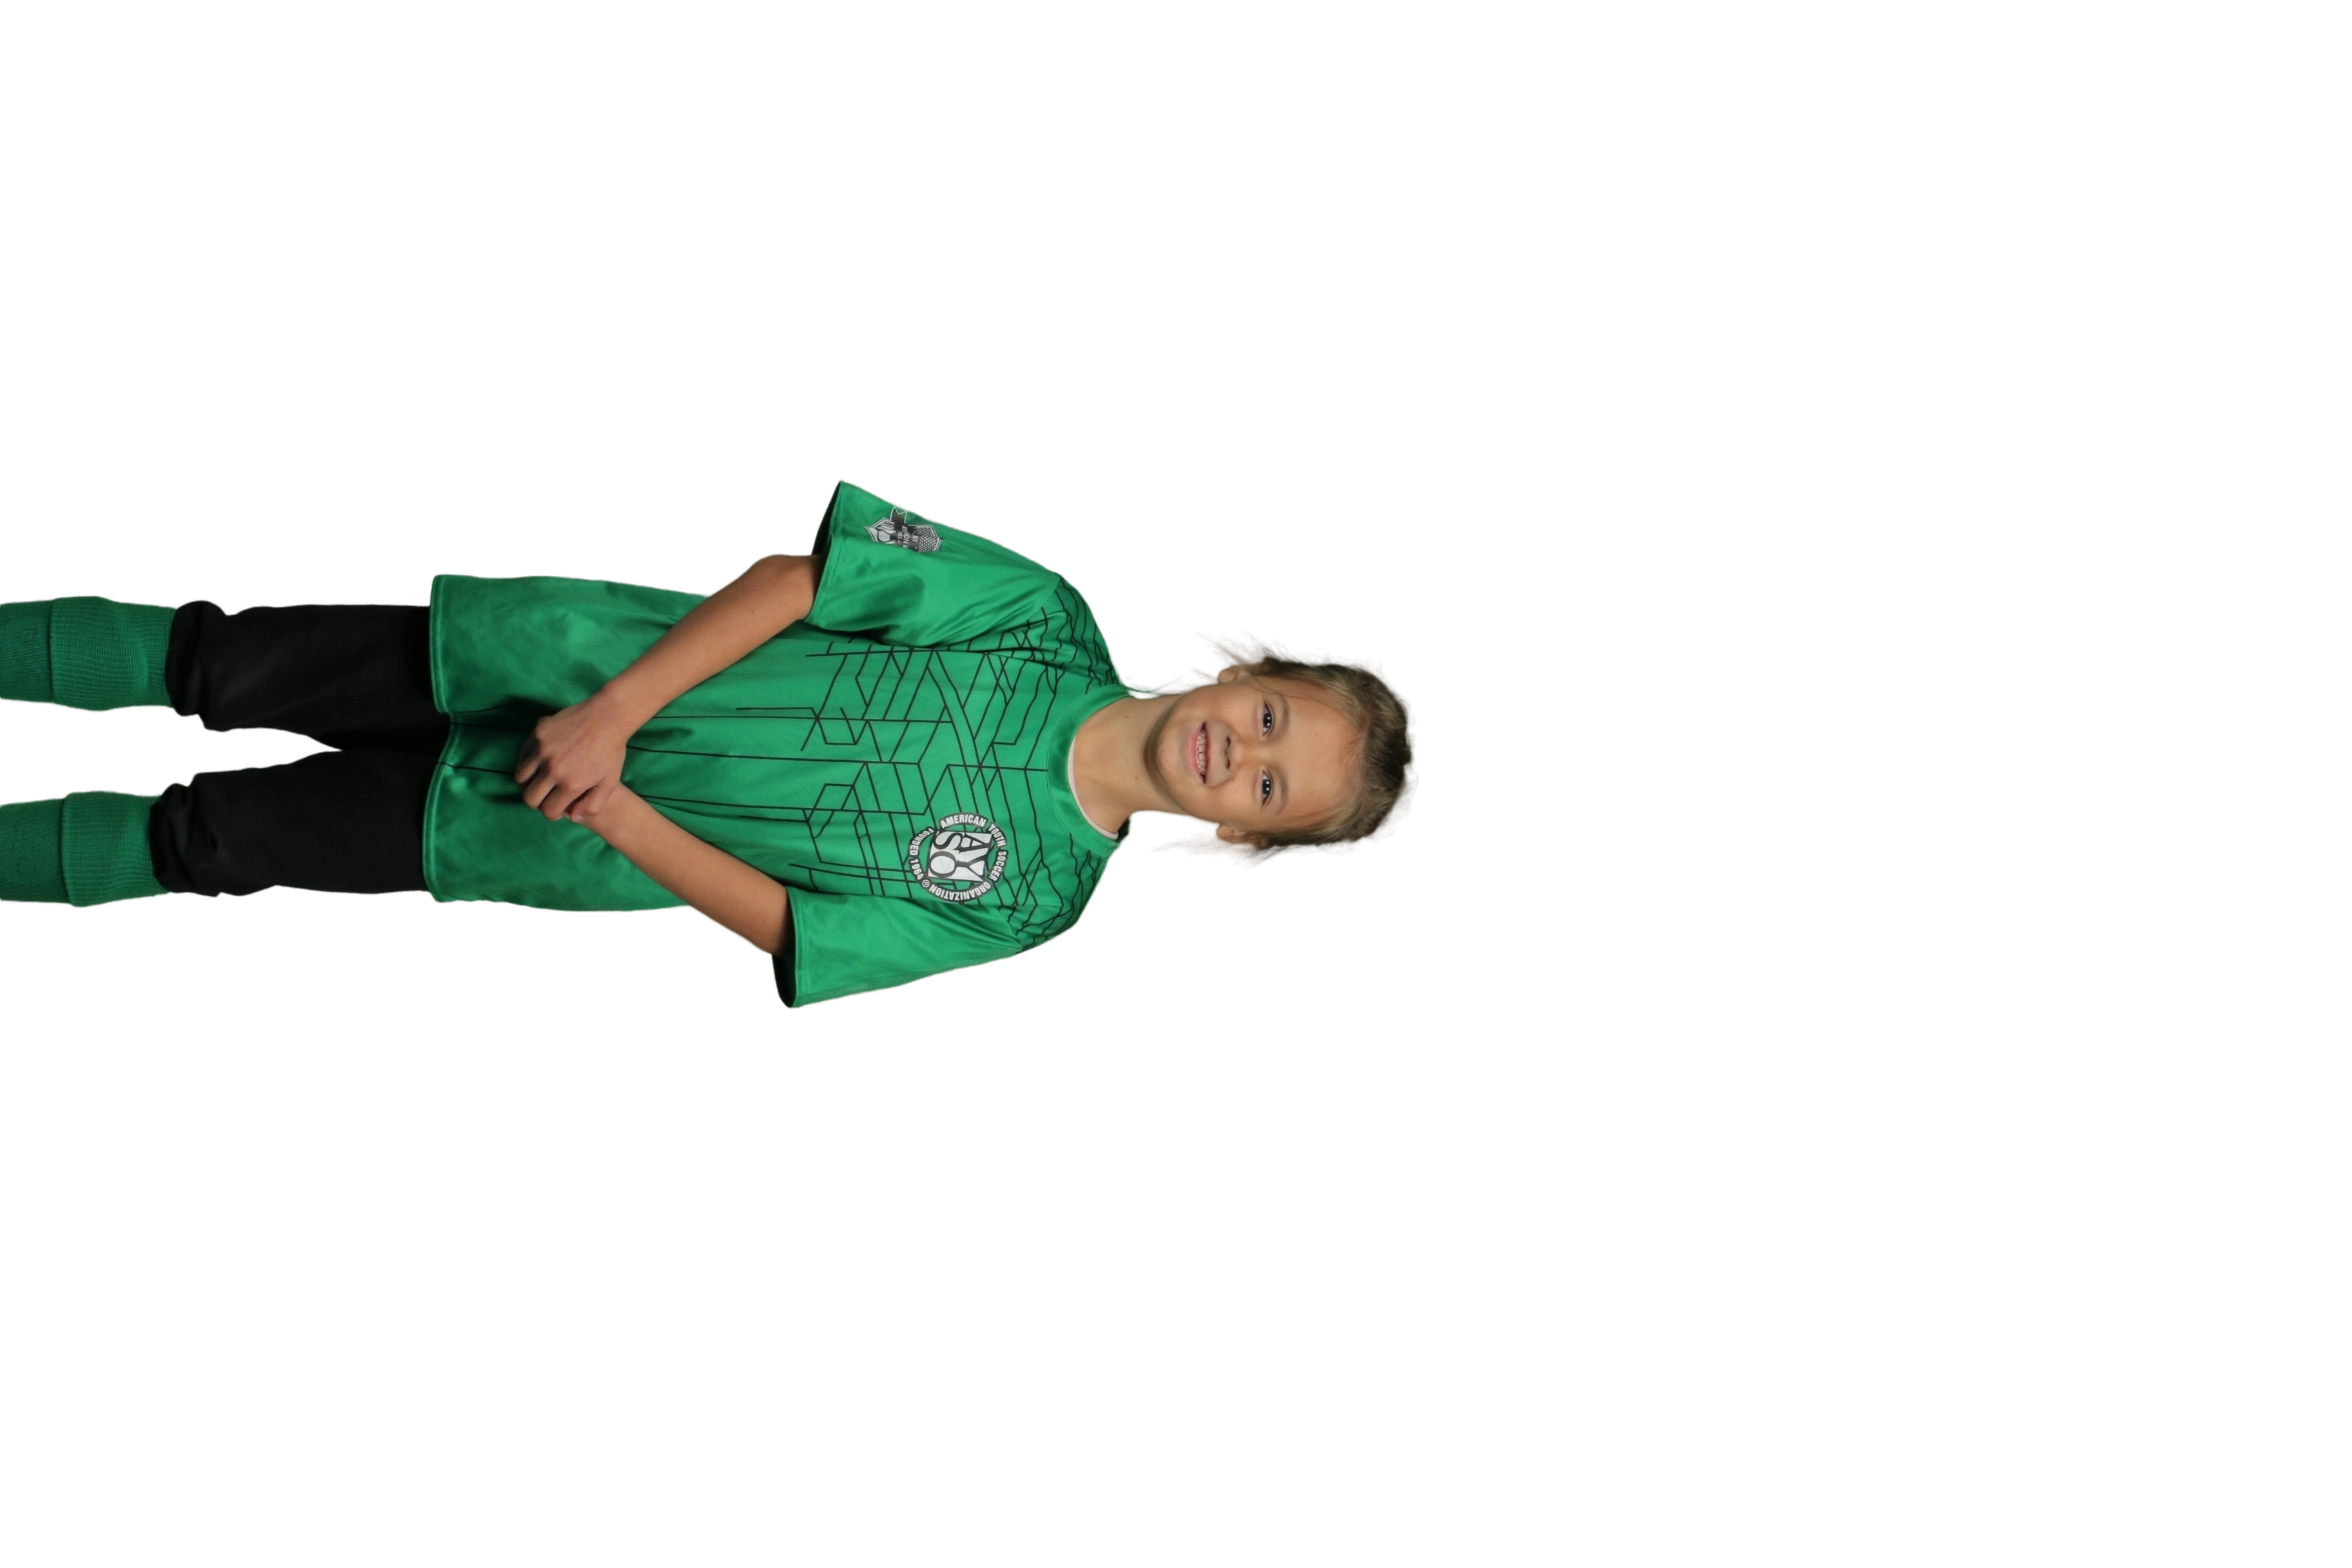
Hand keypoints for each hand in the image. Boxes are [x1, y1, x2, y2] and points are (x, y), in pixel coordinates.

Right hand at [515, 694, 636, 822]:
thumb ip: (593, 804)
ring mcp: (543, 750)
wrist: (607, 716)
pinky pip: (522, 755)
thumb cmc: (611, 751)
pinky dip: (526, 763)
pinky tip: (538, 763)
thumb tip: (572, 817)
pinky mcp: (538, 734)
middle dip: (536, 802)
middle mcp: (554, 768)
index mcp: (571, 783)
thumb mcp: (609, 782)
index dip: (552, 813)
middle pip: (529, 798)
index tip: (556, 807)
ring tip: (539, 781)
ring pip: (520, 778)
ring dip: (528, 783)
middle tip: (545, 797)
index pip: (548, 811)